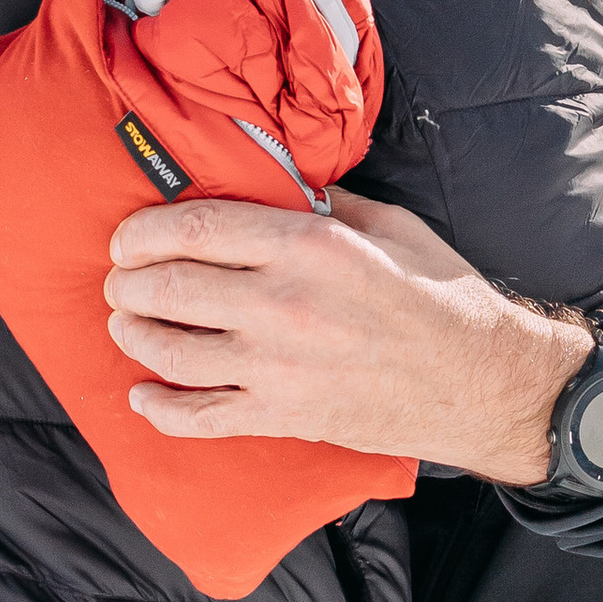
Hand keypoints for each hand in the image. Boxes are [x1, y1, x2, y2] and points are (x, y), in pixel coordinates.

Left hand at [103, 192, 592, 481]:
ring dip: (133, 334)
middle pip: (169, 286)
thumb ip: (326, 203)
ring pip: (170, 350)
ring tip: (126, 324)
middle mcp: (284, 305)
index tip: (128, 237)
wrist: (482, 382)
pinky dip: (159, 408)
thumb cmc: (441, 297)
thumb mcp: (390, 225)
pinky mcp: (284, 416)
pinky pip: (200, 418)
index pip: (195, 228)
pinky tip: (141, 394)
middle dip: (129, 282)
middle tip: (121, 280)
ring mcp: (279, 367)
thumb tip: (276, 183)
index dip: (144, 231)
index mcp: (310, 246)